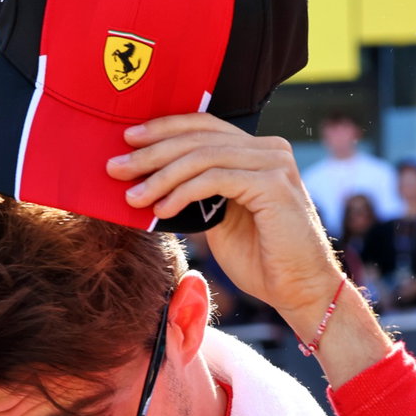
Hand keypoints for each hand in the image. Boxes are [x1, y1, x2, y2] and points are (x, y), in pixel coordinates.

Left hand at [110, 115, 343, 331]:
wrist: (299, 288)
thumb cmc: (261, 258)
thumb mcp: (219, 219)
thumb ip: (197, 194)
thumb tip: (151, 183)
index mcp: (256, 151)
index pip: (204, 126)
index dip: (164, 128)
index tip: (128, 139)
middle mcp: (269, 149)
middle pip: (199, 137)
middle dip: (152, 152)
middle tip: (116, 167)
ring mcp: (274, 163)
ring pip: (204, 156)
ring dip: (161, 175)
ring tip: (133, 195)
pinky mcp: (273, 185)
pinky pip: (216, 178)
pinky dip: (184, 192)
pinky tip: (162, 209)